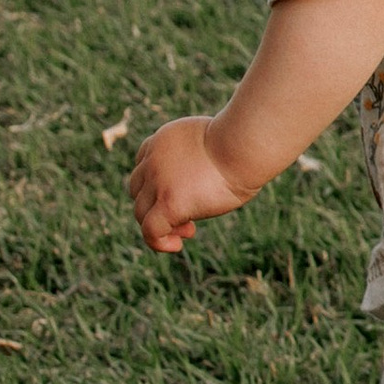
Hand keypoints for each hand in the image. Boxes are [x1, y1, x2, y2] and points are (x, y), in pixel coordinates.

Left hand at [130, 115, 249, 254]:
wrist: (244, 145)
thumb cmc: (243, 143)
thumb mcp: (213, 142)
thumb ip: (200, 156)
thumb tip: (211, 173)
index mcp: (164, 139)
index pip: (144, 164)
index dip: (156, 184)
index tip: (182, 191)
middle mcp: (154, 158)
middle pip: (138, 190)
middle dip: (157, 205)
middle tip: (188, 215)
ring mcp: (157, 181)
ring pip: (141, 212)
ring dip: (161, 224)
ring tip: (188, 230)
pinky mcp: (168, 204)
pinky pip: (151, 231)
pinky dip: (158, 242)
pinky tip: (177, 245)